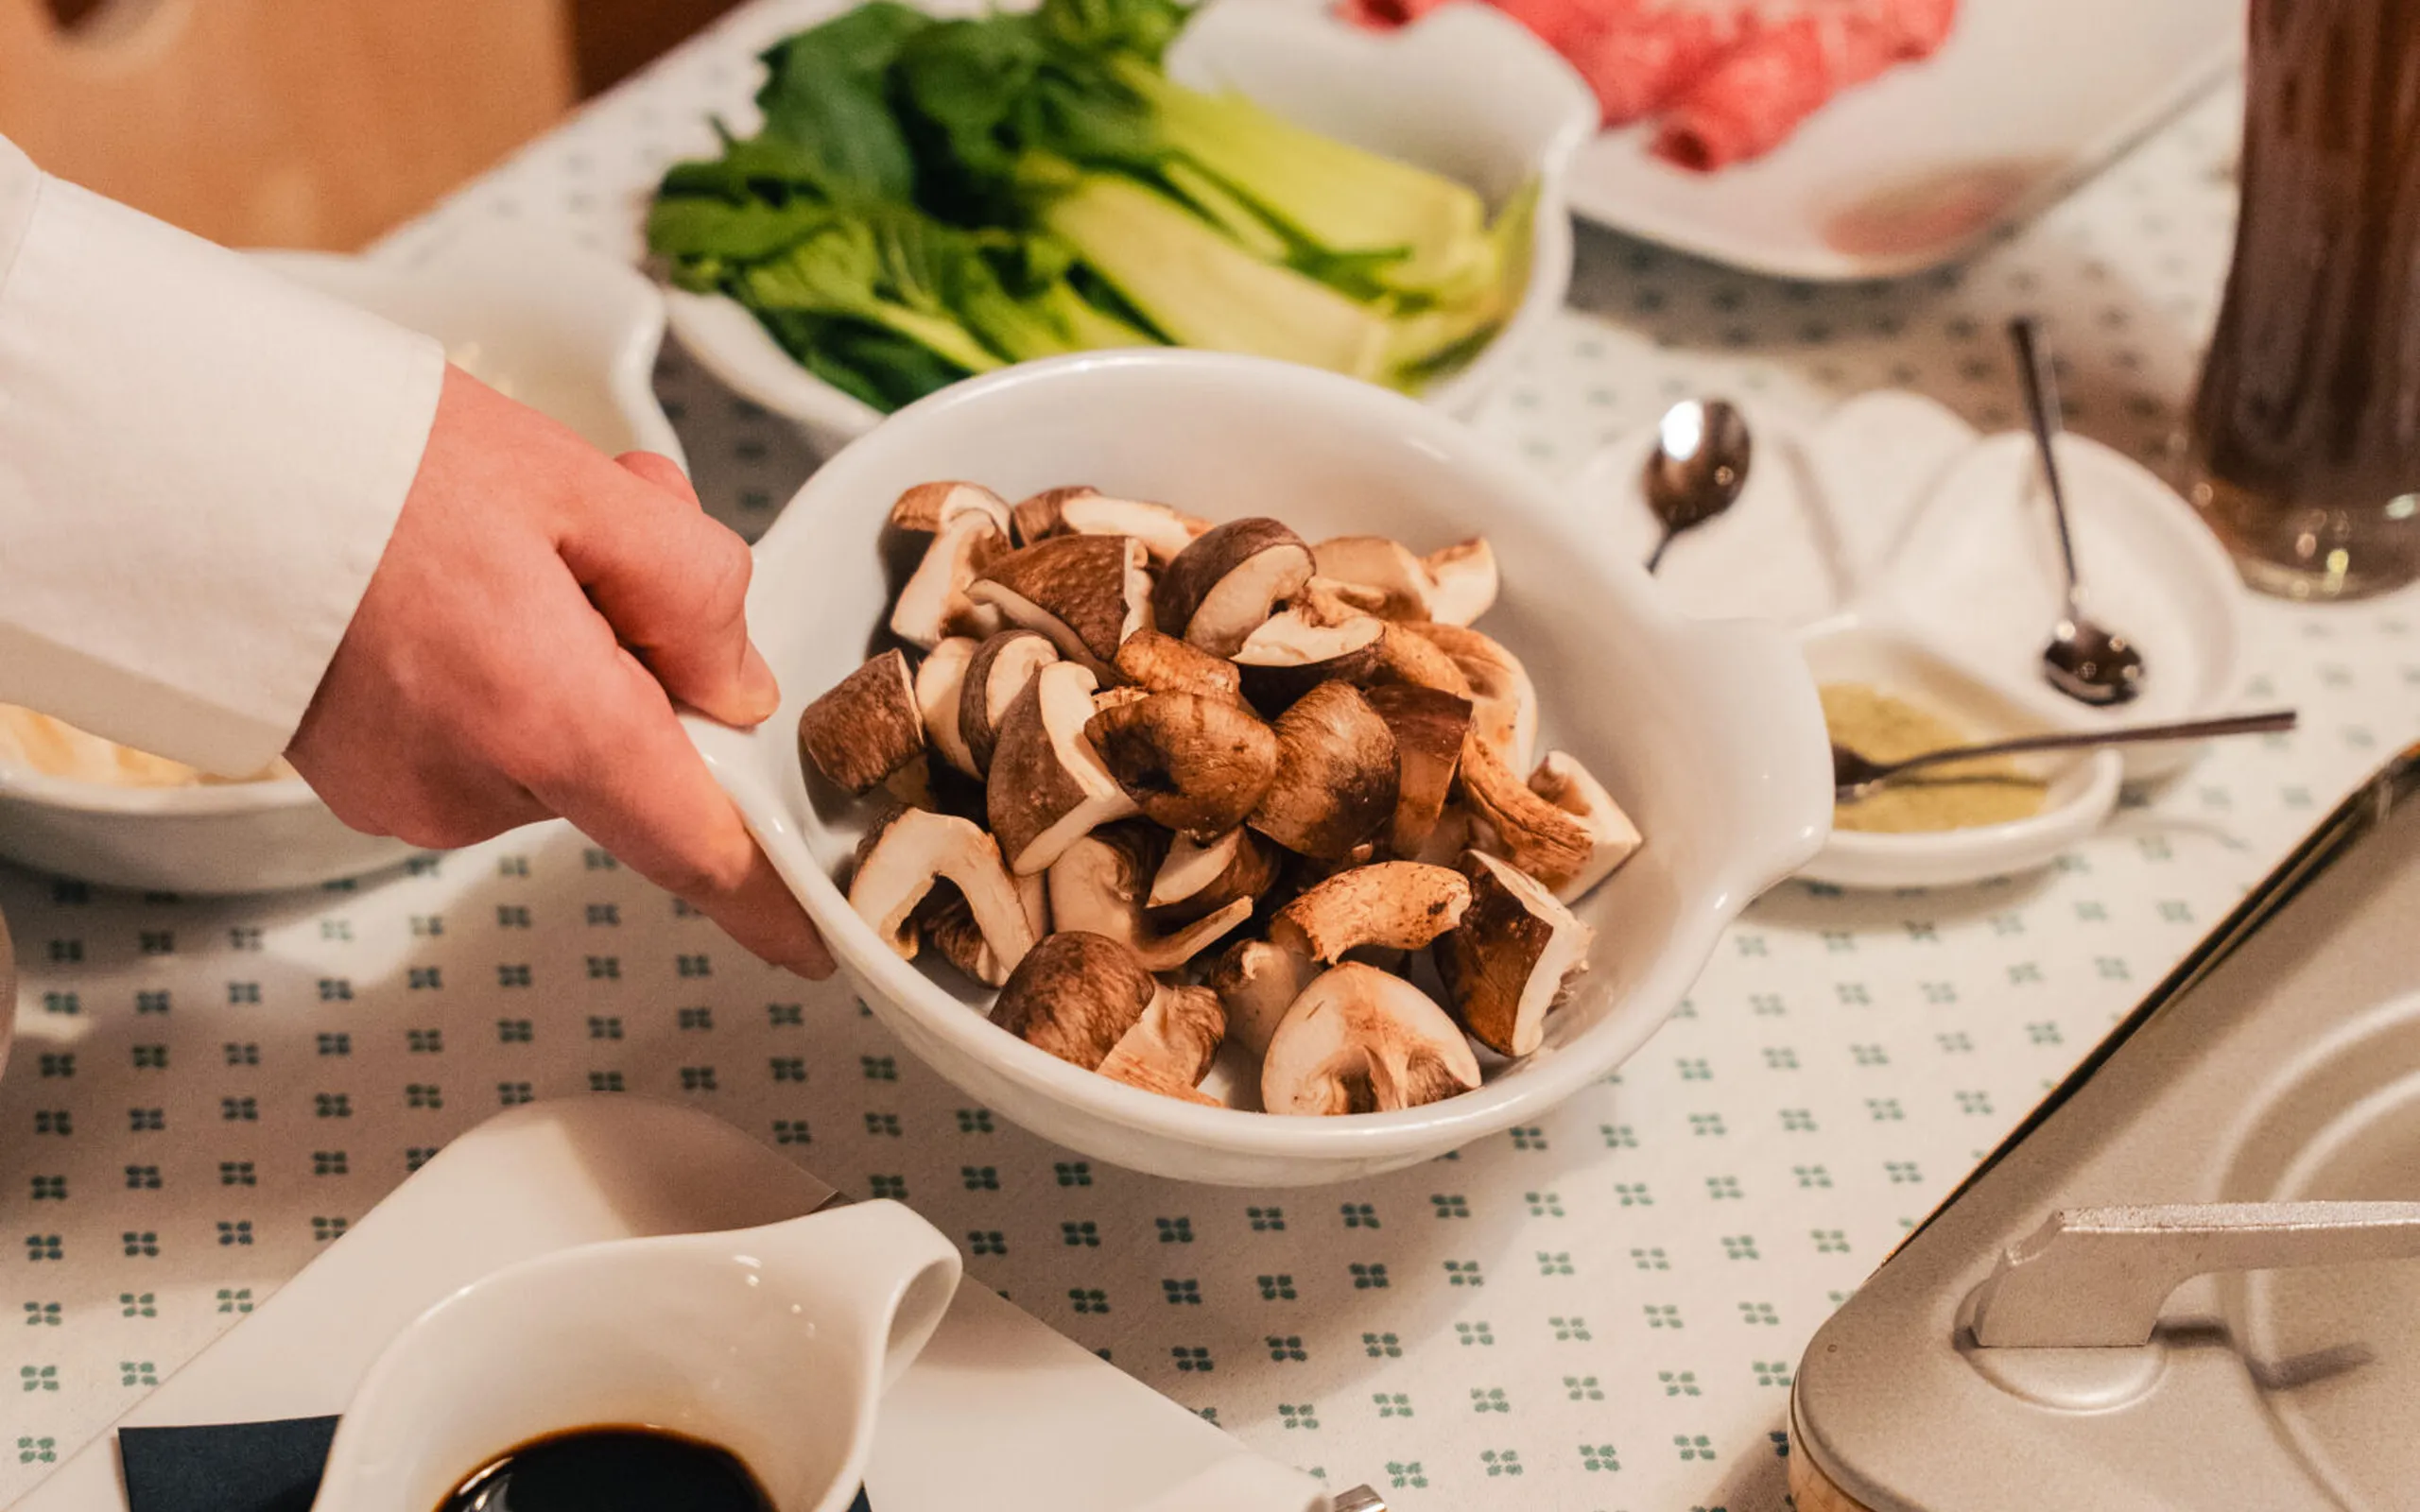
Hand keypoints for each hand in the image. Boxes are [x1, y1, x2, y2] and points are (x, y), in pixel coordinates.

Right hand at [289, 365, 833, 977]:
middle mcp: (480, 787)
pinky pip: (483, 744)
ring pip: (558, 744)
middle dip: (645, 660)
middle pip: (629, 760)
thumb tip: (737, 691)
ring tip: (496, 547)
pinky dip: (498, 678)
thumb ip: (696, 594)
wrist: (193, 466)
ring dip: (569, 658)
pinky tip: (445, 591)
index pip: (693, 847)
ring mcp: (414, 797)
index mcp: (552, 721)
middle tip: (598, 538)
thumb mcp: (583, 488)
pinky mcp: (370, 787)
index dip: (764, 900)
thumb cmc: (376, 464)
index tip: (815, 947)